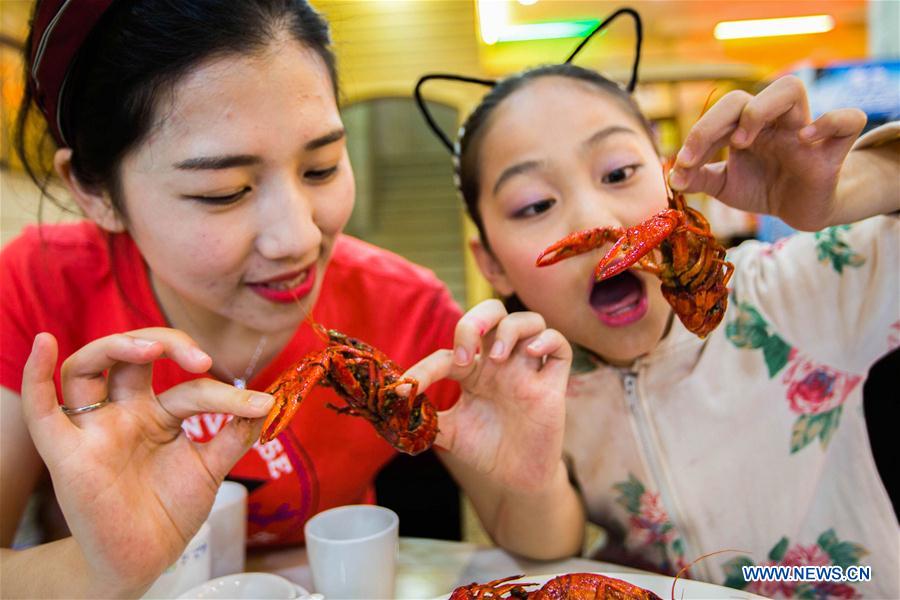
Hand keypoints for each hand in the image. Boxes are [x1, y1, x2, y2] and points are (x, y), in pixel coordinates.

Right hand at [20, 329, 273, 595]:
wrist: (144, 560)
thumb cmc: (168, 511)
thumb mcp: (210, 469)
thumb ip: (235, 435)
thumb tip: (267, 402)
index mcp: (154, 414)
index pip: (188, 388)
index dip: (224, 392)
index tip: (259, 404)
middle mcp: (121, 414)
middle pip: (130, 355)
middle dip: (166, 342)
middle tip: (202, 359)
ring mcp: (93, 431)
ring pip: (86, 368)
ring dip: (116, 346)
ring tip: (150, 348)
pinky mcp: (67, 455)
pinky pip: (41, 411)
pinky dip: (35, 375)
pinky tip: (45, 344)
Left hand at [407, 300, 571, 492]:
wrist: (516, 480)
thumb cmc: (484, 450)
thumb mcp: (448, 433)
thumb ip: (425, 418)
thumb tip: (395, 409)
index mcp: (473, 370)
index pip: (449, 351)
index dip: (425, 367)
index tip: (407, 387)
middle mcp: (501, 363)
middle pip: (494, 312)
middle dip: (476, 320)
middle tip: (465, 354)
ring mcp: (528, 370)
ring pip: (530, 320)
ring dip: (511, 329)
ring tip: (497, 358)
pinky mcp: (553, 384)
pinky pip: (560, 346)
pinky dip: (546, 341)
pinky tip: (531, 356)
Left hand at [670, 75, 866, 230]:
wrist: (798, 211)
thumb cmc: (761, 189)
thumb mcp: (724, 186)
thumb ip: (698, 179)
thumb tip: (672, 177)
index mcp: (744, 127)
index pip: (718, 114)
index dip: (697, 136)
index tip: (681, 167)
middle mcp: (771, 122)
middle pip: (744, 95)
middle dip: (716, 122)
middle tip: (705, 154)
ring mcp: (802, 130)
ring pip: (791, 87)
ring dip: (761, 109)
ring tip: (744, 142)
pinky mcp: (833, 148)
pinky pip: (847, 119)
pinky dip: (828, 122)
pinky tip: (805, 139)